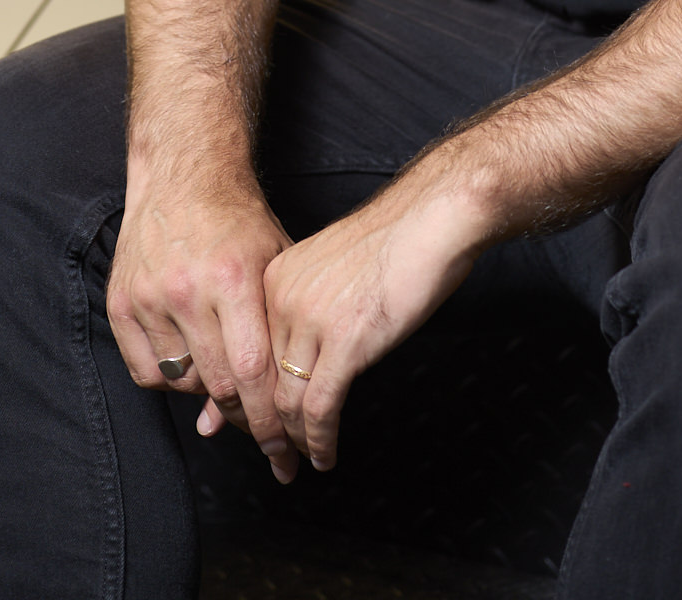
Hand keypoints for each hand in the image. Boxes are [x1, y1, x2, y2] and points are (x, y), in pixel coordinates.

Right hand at [106, 178, 299, 480]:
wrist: (184, 174)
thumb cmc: (239, 221)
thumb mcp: (273, 266)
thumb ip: (274, 335)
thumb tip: (264, 411)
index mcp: (233, 279)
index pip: (252, 373)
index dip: (269, 420)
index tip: (283, 449)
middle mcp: (188, 290)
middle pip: (218, 384)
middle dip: (245, 417)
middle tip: (262, 428)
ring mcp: (149, 296)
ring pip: (182, 383)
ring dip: (207, 391)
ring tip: (224, 372)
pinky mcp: (121, 301)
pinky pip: (146, 372)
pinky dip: (170, 379)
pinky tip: (189, 359)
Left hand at [261, 164, 486, 471]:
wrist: (431, 219)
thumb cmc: (394, 240)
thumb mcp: (331, 268)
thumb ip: (308, 304)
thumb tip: (303, 352)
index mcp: (275, 277)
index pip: (251, 352)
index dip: (253, 395)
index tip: (258, 424)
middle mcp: (282, 298)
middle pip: (262, 380)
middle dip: (268, 427)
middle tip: (276, 456)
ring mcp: (311, 320)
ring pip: (286, 401)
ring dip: (294, 442)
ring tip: (302, 461)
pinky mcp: (345, 343)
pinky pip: (320, 408)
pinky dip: (320, 441)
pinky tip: (325, 457)